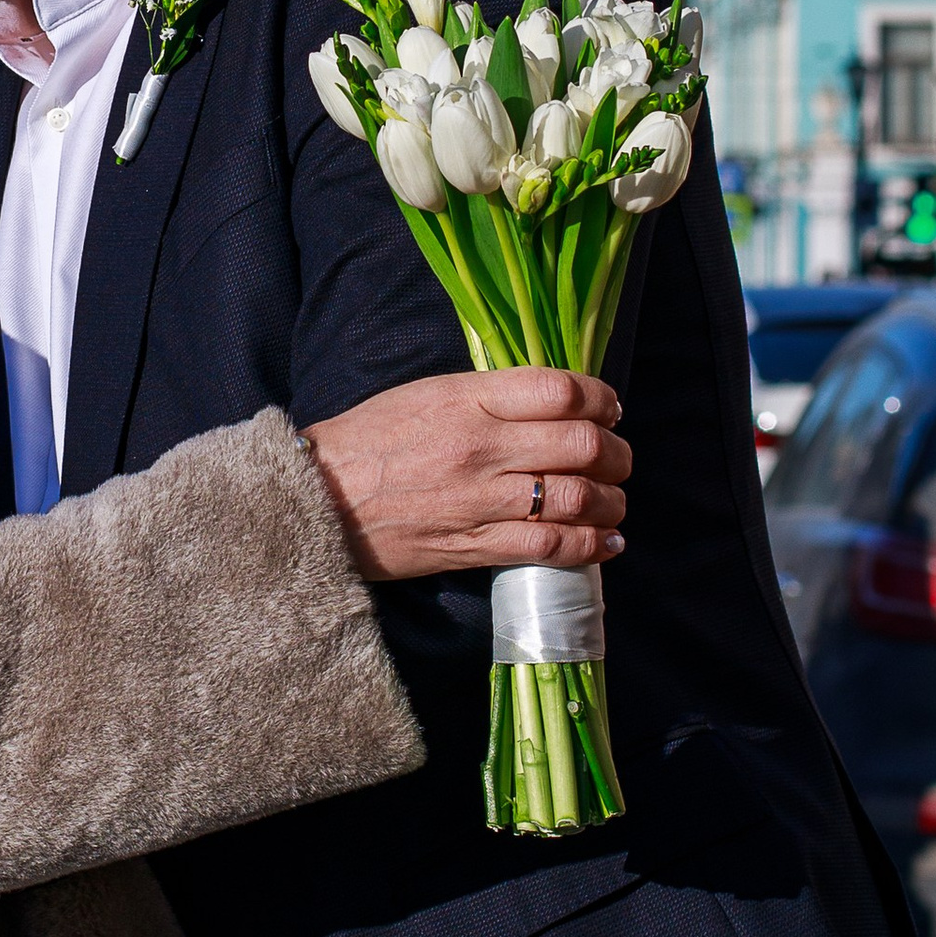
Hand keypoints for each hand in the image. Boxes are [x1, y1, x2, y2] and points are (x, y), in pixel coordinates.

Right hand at [304, 369, 627, 585]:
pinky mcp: (475, 546)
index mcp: (467, 399)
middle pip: (582, 444)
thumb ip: (488, 395)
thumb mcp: (424, 394)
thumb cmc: (368, 440)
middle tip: (619, 458)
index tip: (610, 408)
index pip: (561, 390)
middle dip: (616, 453)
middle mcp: (481, 447)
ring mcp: (480, 500)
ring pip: (577, 498)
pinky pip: (551, 546)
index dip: (602, 399)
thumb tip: (550, 402)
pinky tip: (607, 540)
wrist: (316, 500)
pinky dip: (591, 544)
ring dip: (612, 501)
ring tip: (615, 501)